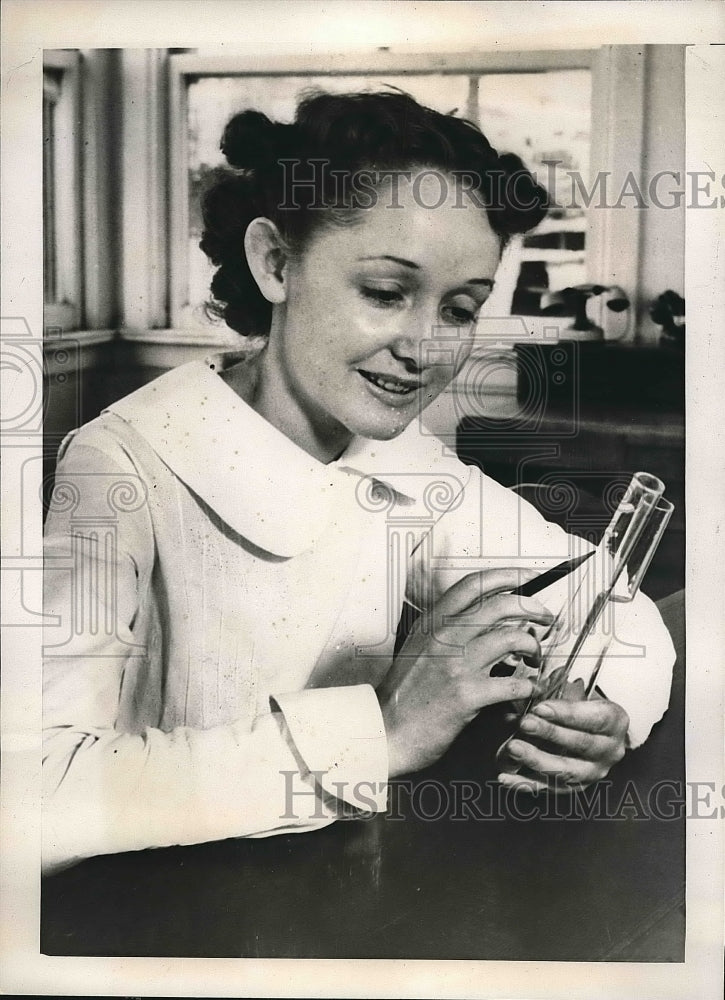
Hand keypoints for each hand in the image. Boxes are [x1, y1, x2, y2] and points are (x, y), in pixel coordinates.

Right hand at [378, 568, 554, 777]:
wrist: (386, 731)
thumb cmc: (405, 693)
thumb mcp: (417, 647)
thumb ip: (445, 628)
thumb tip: (483, 615)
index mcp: (432, 621)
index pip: (474, 583)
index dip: (508, 575)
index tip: (529, 577)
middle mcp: (445, 636)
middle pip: (502, 605)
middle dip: (533, 607)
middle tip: (546, 617)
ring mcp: (456, 664)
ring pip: (513, 639)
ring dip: (533, 647)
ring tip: (534, 659)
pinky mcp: (468, 695)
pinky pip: (515, 683)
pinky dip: (529, 685)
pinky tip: (528, 689)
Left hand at [498, 688, 629, 792]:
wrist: (598, 734)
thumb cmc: (582, 708)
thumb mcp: (578, 693)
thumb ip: (555, 693)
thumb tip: (526, 693)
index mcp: (615, 722)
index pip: (593, 718)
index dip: (566, 713)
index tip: (540, 707)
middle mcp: (609, 750)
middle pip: (581, 744)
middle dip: (549, 734)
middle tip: (524, 724)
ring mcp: (594, 772)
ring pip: (565, 771)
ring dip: (536, 759)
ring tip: (512, 748)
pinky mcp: (575, 787)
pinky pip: (548, 788)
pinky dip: (524, 783)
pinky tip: (505, 778)